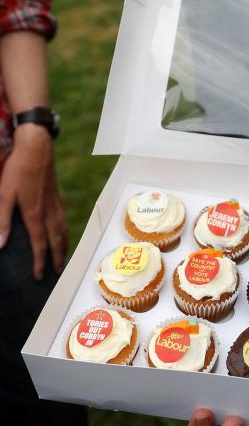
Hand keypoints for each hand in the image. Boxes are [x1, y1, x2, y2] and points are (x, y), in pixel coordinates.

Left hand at [0, 123, 67, 278]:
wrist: (37, 148)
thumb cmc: (17, 170)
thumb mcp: (4, 195)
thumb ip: (2, 221)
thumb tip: (0, 245)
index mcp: (34, 214)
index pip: (39, 245)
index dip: (39, 263)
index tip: (38, 277)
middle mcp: (48, 211)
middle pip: (56, 240)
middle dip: (56, 259)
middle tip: (57, 274)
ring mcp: (55, 203)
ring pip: (63, 230)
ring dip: (64, 247)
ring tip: (62, 258)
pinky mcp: (57, 195)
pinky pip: (64, 218)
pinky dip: (65, 231)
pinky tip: (63, 232)